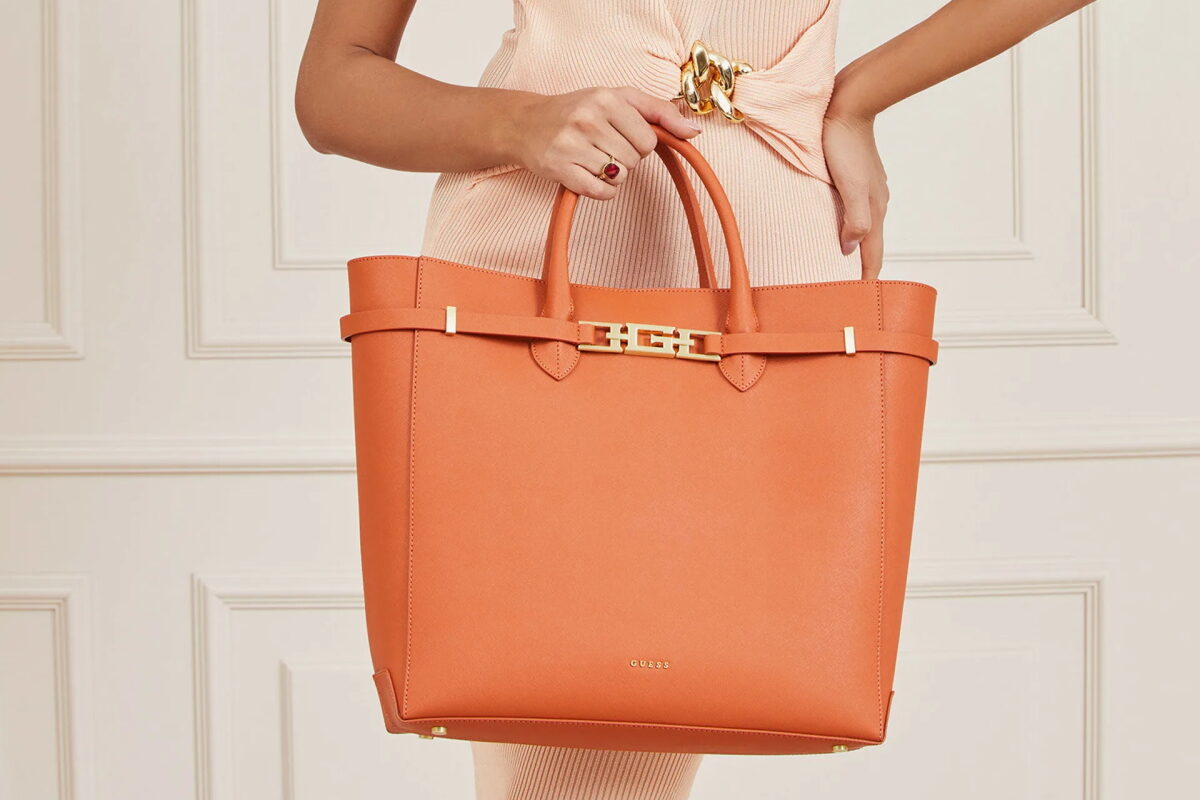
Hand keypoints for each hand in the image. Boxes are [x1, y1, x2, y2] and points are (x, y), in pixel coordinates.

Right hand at [506, 87, 701, 199]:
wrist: (526, 123)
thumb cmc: (579, 110)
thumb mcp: (619, 99)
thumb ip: (659, 112)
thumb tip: (695, 132)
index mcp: (606, 98)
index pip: (649, 140)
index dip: (640, 143)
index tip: (621, 136)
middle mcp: (587, 119)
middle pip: (635, 161)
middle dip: (625, 159)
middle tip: (602, 147)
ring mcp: (571, 146)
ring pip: (619, 178)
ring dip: (612, 175)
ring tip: (592, 159)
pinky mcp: (559, 170)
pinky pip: (601, 193)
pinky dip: (601, 190)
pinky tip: (587, 175)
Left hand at [821, 109, 888, 279]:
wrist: (849, 106)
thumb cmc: (844, 145)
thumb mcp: (849, 185)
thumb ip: (855, 219)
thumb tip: (850, 248)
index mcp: (874, 210)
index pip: (873, 255)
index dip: (866, 279)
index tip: (860, 303)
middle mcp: (875, 204)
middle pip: (870, 245)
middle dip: (861, 268)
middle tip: (847, 290)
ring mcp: (868, 191)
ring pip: (863, 228)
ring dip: (854, 248)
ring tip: (840, 265)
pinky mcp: (858, 179)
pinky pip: (855, 212)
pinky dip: (848, 228)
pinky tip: (837, 228)